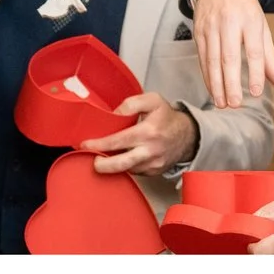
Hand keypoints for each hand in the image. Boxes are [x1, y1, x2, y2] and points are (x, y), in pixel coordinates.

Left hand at [80, 92, 199, 178]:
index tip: (85, 144)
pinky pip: (135, 171)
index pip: (119, 141)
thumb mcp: (152, 100)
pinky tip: (117, 159)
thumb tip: (114, 114)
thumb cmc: (167, 116)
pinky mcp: (154, 172)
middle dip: (104, 165)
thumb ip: (132, 103)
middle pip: (122, 164)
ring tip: (101, 158)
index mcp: (148, 132)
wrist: (187, 136)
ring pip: (128, 169)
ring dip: (112, 166)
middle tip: (91, 162)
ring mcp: (153, 165)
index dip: (100, 144)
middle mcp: (150, 151)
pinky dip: (125, 167)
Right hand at [191, 0, 273, 109]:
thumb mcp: (262, 25)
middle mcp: (229, 22)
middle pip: (229, 56)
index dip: (255, 72)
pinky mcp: (198, 28)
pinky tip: (212, 89)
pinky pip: (202, 55)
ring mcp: (211, 25)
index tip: (256, 92)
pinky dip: (207, 74)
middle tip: (235, 104)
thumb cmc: (245, 6)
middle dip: (231, 82)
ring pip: (212, 58)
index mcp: (250, 20)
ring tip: (222, 103)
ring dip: (216, 83)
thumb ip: (268, 55)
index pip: (253, 50)